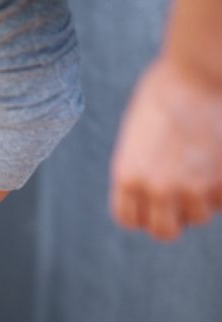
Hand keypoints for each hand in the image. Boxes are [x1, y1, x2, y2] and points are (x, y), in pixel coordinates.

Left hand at [110, 57, 221, 240]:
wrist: (198, 71)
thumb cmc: (165, 92)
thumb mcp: (136, 134)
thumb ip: (139, 166)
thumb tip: (150, 189)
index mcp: (127, 176)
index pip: (129, 220)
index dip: (142, 213)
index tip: (152, 202)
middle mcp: (156, 188)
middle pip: (164, 231)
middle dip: (173, 218)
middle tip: (181, 199)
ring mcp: (192, 186)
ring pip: (198, 217)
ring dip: (201, 201)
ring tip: (202, 173)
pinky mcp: (221, 179)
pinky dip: (221, 189)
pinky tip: (217, 165)